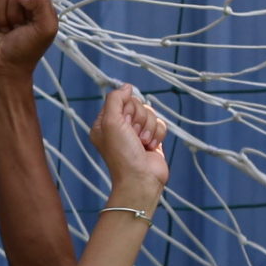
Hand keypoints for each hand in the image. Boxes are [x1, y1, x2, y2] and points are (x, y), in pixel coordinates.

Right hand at [0, 0, 58, 75]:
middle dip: (14, 10)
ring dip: (1, 16)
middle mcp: (17, 7)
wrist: (4, 69)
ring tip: (4, 31)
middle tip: (16, 28)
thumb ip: (42, 2)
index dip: (29, 1)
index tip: (29, 19)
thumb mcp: (47, 27)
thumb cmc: (27, 51)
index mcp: (35, 7)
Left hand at [89, 84, 168, 201]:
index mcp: (105, 123)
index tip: (124, 123)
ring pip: (150, 113)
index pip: (121, 99)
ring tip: (142, 143)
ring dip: (148, 128)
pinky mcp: (152, 139)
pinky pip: (160, 124)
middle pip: (138, 105)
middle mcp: (120, 127)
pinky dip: (158, 135)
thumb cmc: (122, 154)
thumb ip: (115, 99)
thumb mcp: (111, 122)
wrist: (140, 179)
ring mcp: (137, 133)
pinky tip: (150, 148)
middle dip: (139, 119)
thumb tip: (126, 87)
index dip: (127, 109)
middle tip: (134, 135)